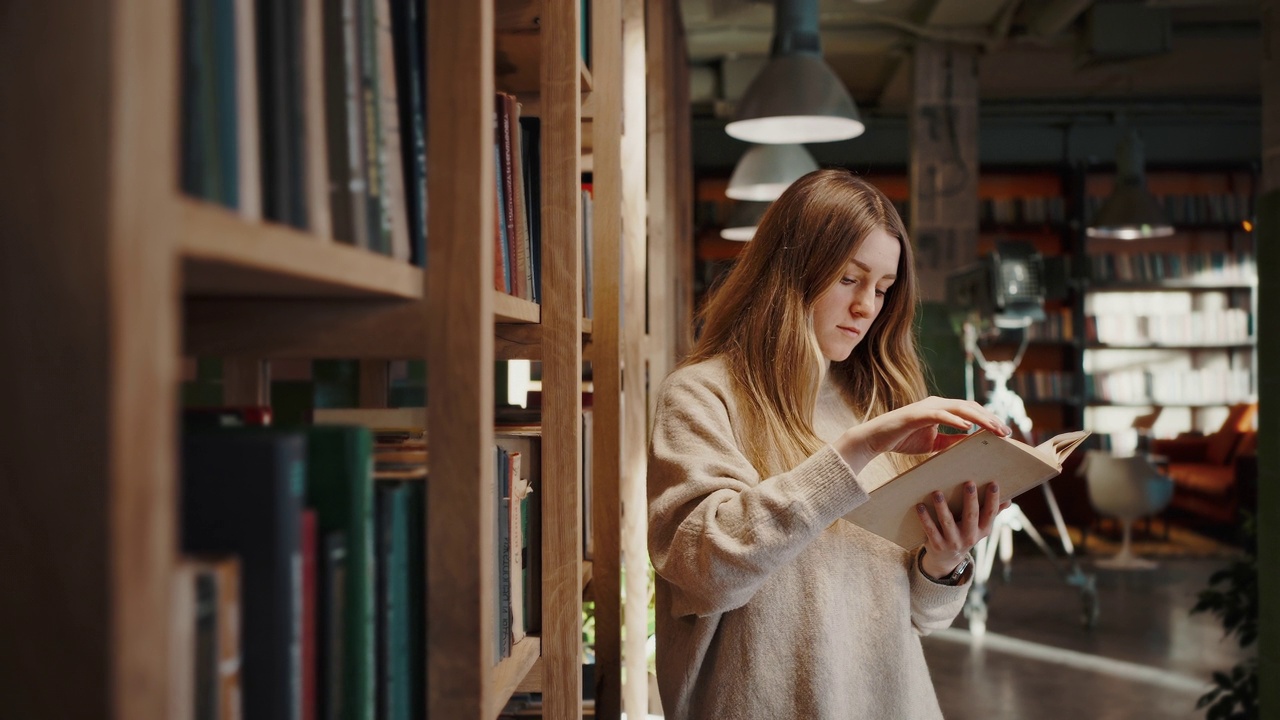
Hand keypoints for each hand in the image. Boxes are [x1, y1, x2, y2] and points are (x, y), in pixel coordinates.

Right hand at [835, 396, 1010, 471]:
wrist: (876, 439)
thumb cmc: (902, 439)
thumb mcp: (933, 443)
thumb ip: (951, 441)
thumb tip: (970, 442)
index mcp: (942, 409)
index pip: (971, 411)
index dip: (989, 420)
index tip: (1005, 432)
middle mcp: (937, 403)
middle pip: (970, 408)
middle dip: (990, 419)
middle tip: (1007, 431)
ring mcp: (927, 407)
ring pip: (960, 409)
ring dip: (979, 419)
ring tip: (994, 429)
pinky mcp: (917, 414)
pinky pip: (940, 415)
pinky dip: (955, 420)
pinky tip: (967, 428)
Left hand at [917, 481, 1009, 578]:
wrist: (947, 559)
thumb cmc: (965, 533)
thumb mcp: (980, 527)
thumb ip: (992, 512)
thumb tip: (1010, 499)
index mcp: (983, 530)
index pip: (991, 513)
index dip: (993, 499)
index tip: (994, 484)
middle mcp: (970, 537)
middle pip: (971, 516)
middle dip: (971, 500)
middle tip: (969, 483)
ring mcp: (953, 542)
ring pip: (948, 523)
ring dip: (942, 507)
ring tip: (937, 493)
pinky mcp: (937, 545)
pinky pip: (930, 530)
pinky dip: (925, 518)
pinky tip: (920, 506)